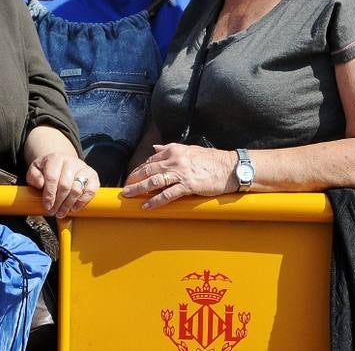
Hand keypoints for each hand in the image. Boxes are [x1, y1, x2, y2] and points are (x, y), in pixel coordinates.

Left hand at [26, 152, 98, 217]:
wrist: (61, 164)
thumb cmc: (47, 170)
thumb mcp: (35, 170)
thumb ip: (34, 176)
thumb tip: (40, 184)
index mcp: (55, 158)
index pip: (52, 178)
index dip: (49, 194)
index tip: (47, 206)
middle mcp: (71, 161)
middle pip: (65, 185)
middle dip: (58, 202)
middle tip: (52, 212)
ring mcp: (83, 168)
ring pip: (77, 189)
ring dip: (68, 205)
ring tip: (61, 213)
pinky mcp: (93, 176)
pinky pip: (91, 191)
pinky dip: (83, 202)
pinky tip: (74, 208)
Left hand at [121, 144, 236, 209]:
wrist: (229, 167)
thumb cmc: (211, 159)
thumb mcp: (188, 149)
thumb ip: (169, 149)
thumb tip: (154, 148)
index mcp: (173, 150)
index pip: (150, 160)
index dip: (139, 170)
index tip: (132, 177)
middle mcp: (174, 159)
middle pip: (148, 170)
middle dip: (134, 179)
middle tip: (125, 188)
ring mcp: (180, 172)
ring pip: (153, 181)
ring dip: (138, 189)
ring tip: (128, 195)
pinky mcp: (188, 185)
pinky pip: (168, 194)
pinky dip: (155, 201)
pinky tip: (146, 206)